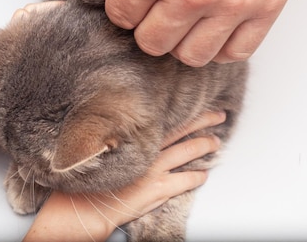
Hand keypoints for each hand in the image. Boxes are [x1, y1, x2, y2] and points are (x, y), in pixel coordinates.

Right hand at [22, 111, 226, 241]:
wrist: (86, 203)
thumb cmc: (92, 174)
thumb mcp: (105, 146)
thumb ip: (122, 136)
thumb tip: (133, 128)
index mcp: (136, 137)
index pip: (168, 118)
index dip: (185, 110)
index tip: (198, 103)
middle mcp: (148, 149)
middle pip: (183, 129)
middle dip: (204, 121)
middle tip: (219, 115)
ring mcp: (154, 169)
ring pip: (188, 151)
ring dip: (205, 146)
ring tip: (216, 142)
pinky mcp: (157, 189)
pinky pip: (185, 180)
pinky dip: (197, 177)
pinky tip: (204, 175)